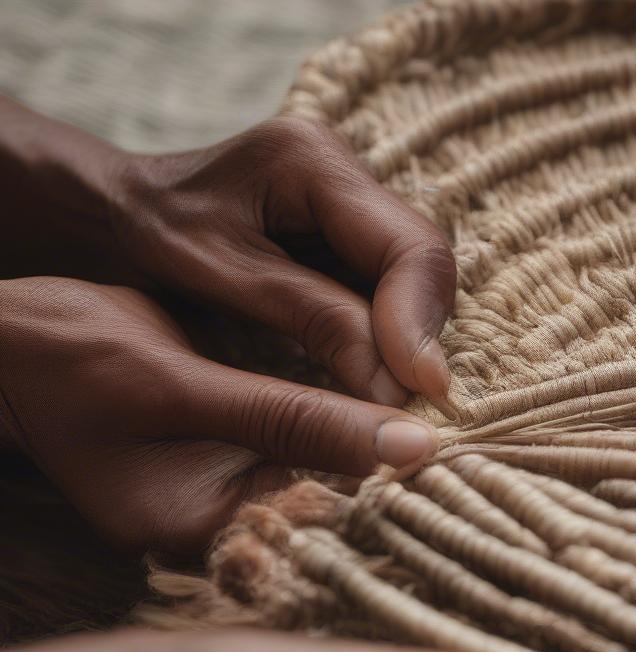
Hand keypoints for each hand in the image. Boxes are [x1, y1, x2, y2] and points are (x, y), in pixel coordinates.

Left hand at [0, 99, 455, 409]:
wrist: (110, 220)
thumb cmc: (148, 242)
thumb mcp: (224, 279)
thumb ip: (314, 320)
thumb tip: (396, 387)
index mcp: (311, 162)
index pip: (408, 246)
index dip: (419, 321)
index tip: (419, 389)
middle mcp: (344, 174)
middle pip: (423, 262)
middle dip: (421, 335)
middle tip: (415, 404)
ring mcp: (350, 206)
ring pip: (415, 281)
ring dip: (411, 342)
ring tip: (399, 398)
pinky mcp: (345, 239)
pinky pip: (389, 293)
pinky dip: (391, 339)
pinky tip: (380, 375)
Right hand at [0, 278, 438, 552]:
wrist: (4, 353)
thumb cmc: (69, 358)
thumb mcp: (179, 382)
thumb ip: (293, 418)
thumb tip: (409, 446)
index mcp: (196, 528)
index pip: (324, 521)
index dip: (396, 482)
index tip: (460, 447)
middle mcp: (217, 534)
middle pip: (333, 513)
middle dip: (395, 471)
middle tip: (468, 434)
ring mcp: (221, 508)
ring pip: (325, 486)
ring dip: (378, 451)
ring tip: (441, 420)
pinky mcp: (227, 476)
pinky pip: (302, 465)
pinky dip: (342, 437)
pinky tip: (386, 410)